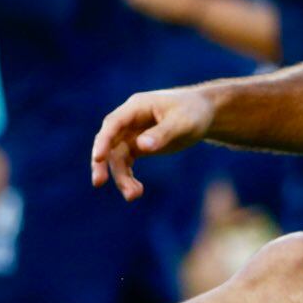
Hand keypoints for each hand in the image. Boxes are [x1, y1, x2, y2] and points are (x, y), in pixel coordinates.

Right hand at [90, 87, 215, 199]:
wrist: (205, 113)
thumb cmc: (194, 112)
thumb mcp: (183, 122)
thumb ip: (163, 133)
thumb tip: (141, 146)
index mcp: (137, 107)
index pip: (113, 123)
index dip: (103, 141)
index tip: (98, 158)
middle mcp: (129, 120)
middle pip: (108, 142)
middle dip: (102, 163)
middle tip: (98, 183)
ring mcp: (132, 133)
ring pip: (117, 157)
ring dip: (121, 177)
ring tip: (133, 195)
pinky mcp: (139, 146)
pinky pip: (126, 164)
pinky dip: (128, 177)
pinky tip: (136, 191)